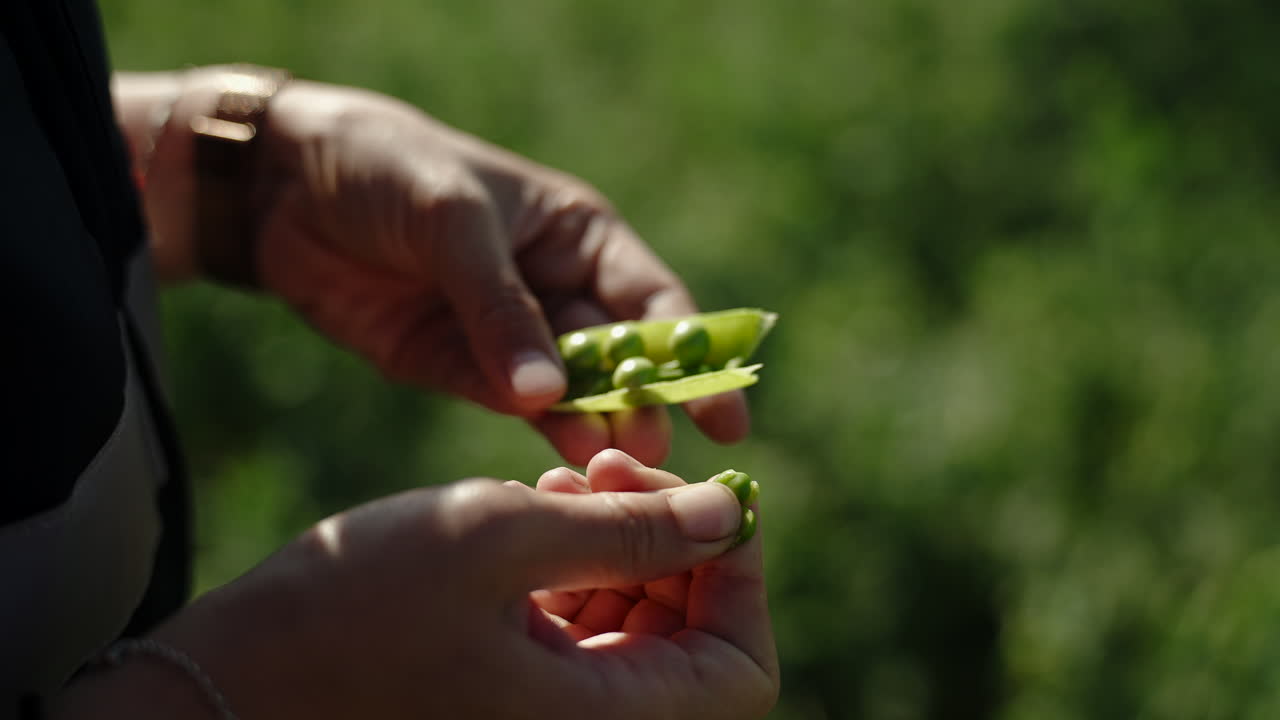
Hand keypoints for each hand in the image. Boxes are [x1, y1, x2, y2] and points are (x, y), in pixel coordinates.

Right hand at [75, 450, 776, 718]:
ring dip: (622, 541)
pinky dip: (577, 561)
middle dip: (673, 541)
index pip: (740, 669)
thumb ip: (624, 528)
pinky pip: (579, 627)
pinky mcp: (505, 688)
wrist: (226, 681)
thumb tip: (725, 515)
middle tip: (613, 465)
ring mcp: (543, 713)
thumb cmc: (351, 610)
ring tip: (568, 474)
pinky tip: (539, 501)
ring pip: (635, 625)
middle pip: (691, 641)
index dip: (740, 576)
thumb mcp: (497, 538)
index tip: (701, 495)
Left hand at [137, 75, 749, 464]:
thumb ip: (500, 309)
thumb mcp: (454, 222)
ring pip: (568, 392)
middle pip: (619, 360)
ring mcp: (506, 334)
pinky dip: (532, 429)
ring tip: (607, 464)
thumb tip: (546, 395)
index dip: (696, 359)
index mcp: (579, 238)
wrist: (284, 185)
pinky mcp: (453, 366)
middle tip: (655, 452)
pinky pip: (506, 404)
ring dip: (591, 426)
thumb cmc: (391, 169)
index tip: (726, 414)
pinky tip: (558, 453)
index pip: (655, 306)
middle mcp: (555, 291)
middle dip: (643, 404)